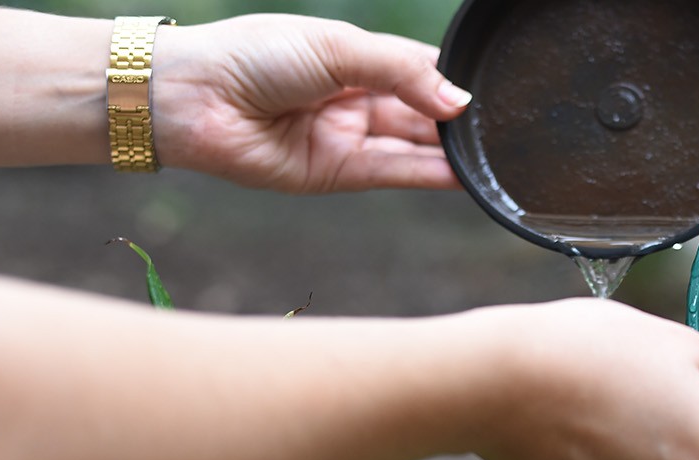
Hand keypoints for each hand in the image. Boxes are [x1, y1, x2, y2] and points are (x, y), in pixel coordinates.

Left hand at [152, 15, 469, 192]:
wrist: (196, 98)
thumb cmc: (254, 55)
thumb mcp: (338, 47)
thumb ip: (402, 71)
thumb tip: (458, 100)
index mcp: (354, 56)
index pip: (419, 67)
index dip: (453, 79)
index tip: (495, 89)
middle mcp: (355, 98)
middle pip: (421, 111)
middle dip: (458, 120)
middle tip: (502, 128)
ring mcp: (348, 137)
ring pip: (413, 146)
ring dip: (451, 152)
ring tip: (493, 156)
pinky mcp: (338, 173)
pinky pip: (394, 173)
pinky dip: (429, 174)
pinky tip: (462, 173)